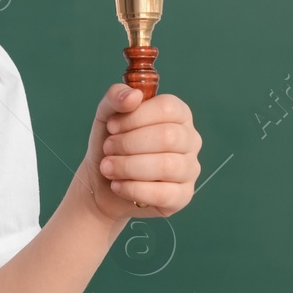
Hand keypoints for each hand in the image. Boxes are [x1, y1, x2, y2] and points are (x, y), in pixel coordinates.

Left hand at [77, 83, 202, 223]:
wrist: (101, 182)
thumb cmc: (111, 143)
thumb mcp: (106, 115)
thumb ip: (116, 97)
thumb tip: (133, 96)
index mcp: (178, 115)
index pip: (168, 108)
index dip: (135, 117)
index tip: (112, 126)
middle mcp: (190, 140)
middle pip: (168, 137)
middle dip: (129, 143)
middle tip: (108, 148)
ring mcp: (190, 169)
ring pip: (167, 166)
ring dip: (128, 166)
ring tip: (107, 167)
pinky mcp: (182, 196)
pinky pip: (163, 194)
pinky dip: (133, 188)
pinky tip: (117, 186)